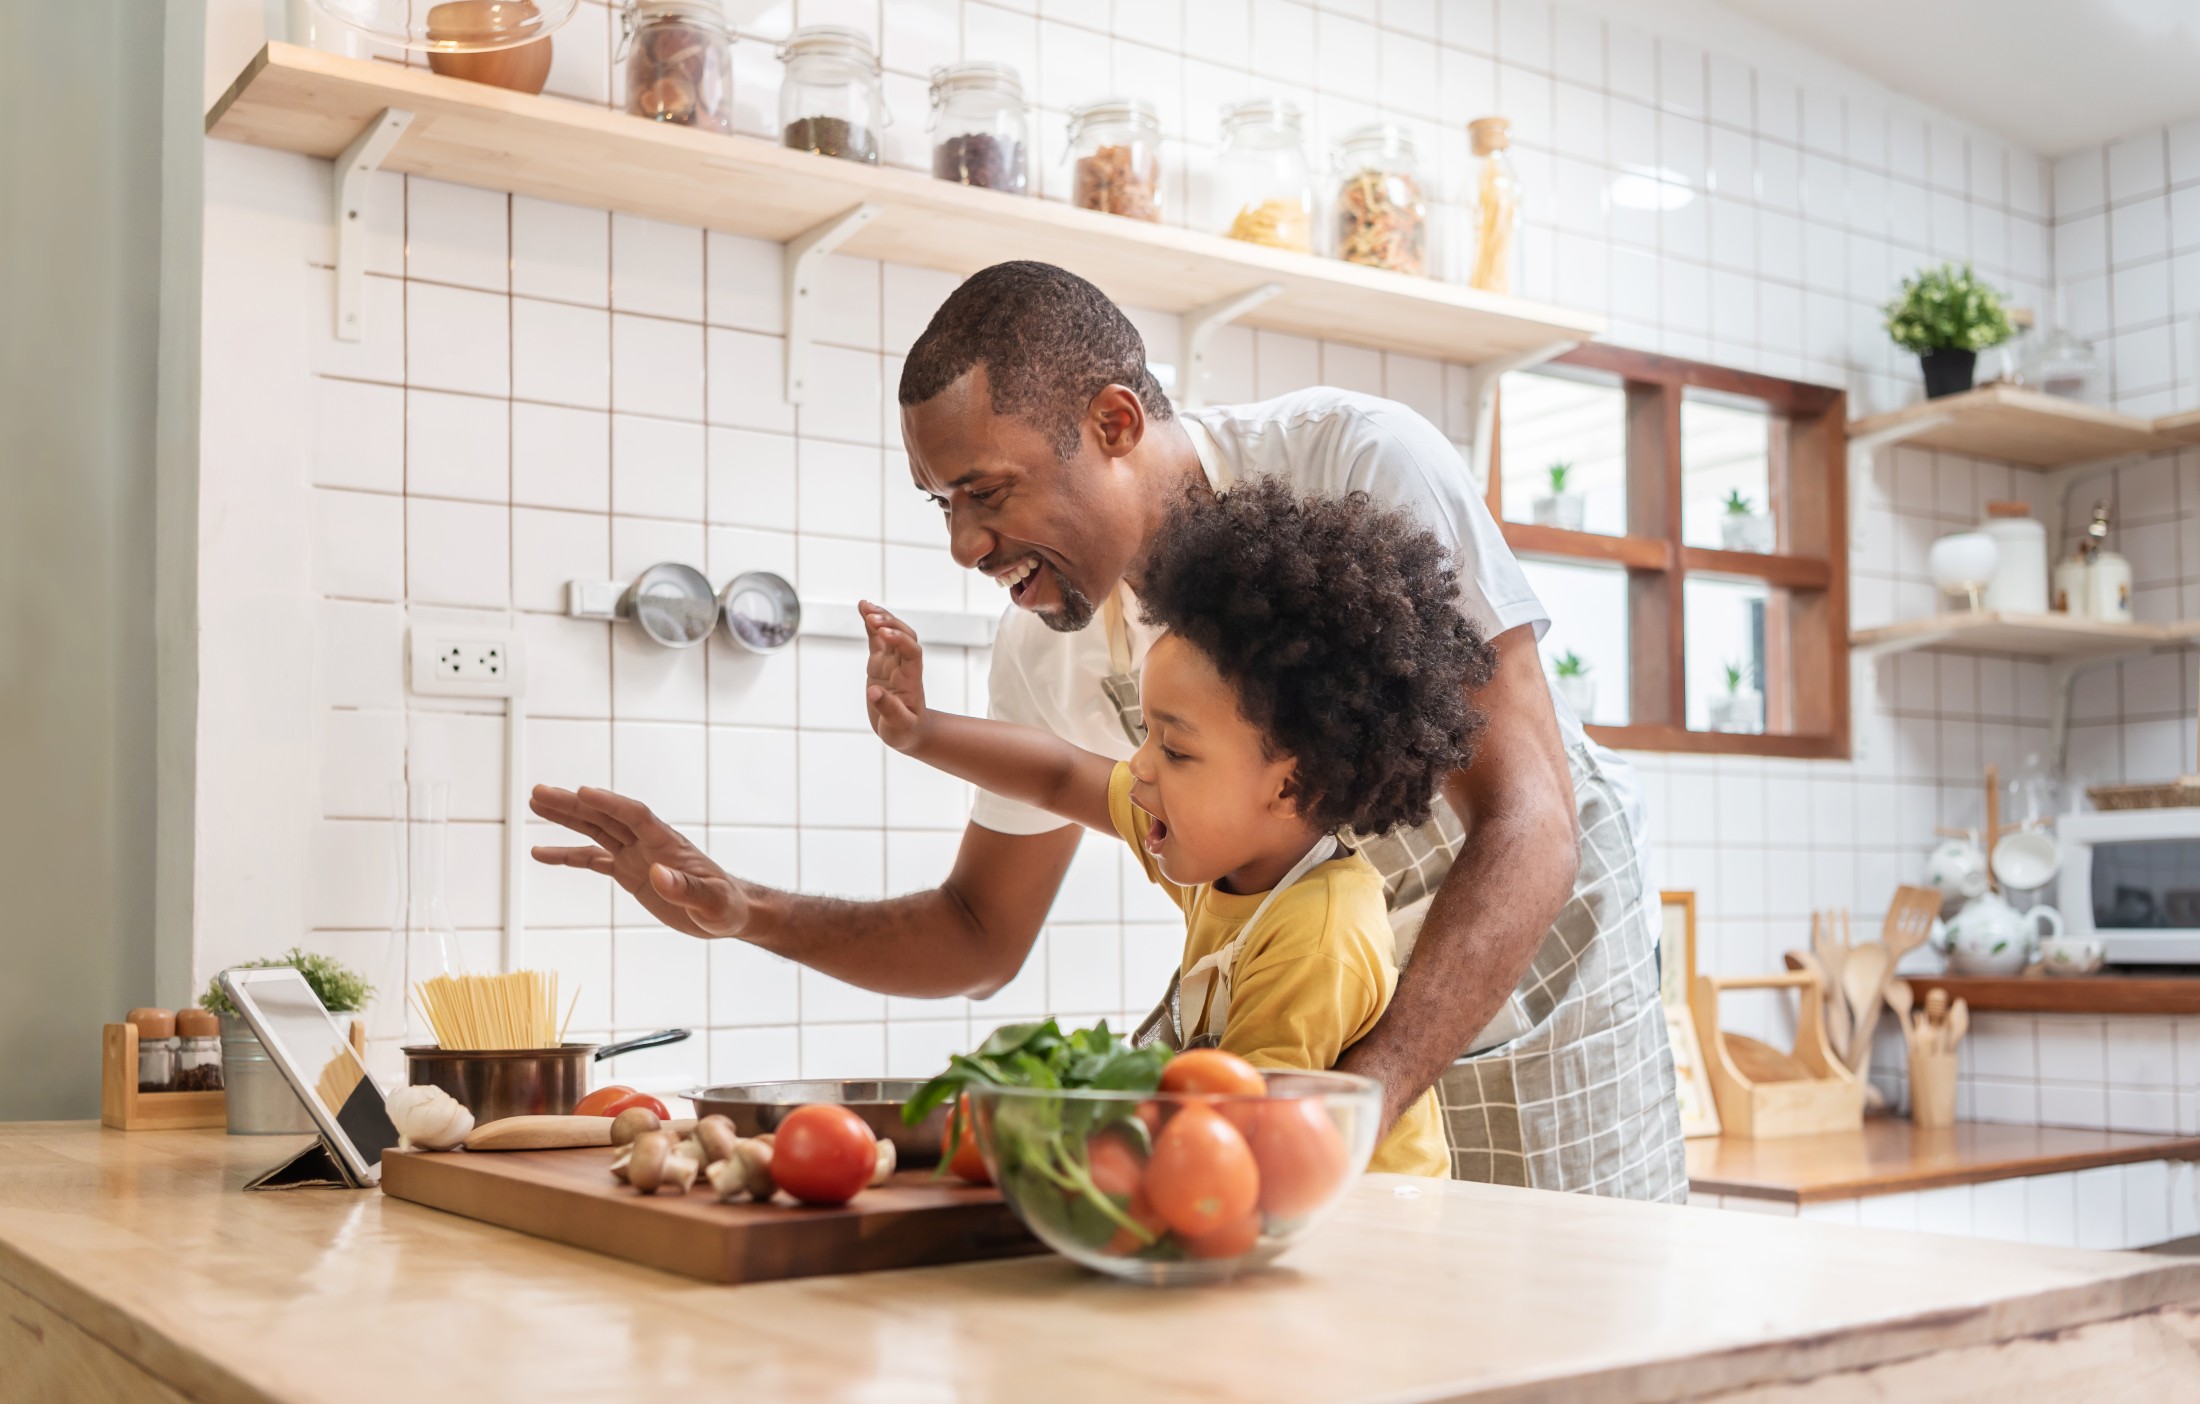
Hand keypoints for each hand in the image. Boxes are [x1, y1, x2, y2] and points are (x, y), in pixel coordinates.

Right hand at [528, 785, 749, 939]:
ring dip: (566, 818)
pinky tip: (541, 853)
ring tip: (535, 804)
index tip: (583, 791)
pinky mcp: (629, 872)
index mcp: (668, 843)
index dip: (611, 803)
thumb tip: (659, 874)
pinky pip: (592, 860)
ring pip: (595, 830)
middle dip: (574, 804)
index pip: (636, 815)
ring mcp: (636, 855)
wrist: (726, 913)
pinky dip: (568, 855)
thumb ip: (686, 889)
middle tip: (539, 792)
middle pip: (606, 816)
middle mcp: (648, 843)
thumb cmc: (724, 906)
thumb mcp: (711, 903)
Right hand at [862, 601, 930, 753]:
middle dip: (890, 624)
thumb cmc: (905, 731)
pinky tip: (862, 610)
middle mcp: (904, 667)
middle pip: (904, 636)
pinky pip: (876, 639)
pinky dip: (870, 624)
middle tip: (871, 616)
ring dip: (880, 618)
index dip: (900, 640)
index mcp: (911, 680)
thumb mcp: (898, 727)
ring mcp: (892, 663)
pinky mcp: (880, 664)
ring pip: (889, 633)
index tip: (884, 633)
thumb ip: (889, 709)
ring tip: (864, 605)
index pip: (911, 652)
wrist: (908, 732)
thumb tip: (874, 693)